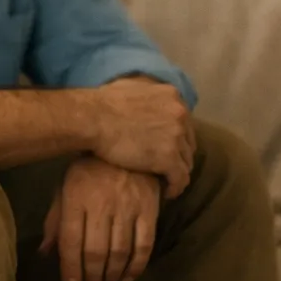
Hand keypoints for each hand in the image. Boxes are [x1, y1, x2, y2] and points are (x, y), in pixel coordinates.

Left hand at [40, 157, 160, 280]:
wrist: (124, 141)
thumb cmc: (88, 170)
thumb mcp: (64, 189)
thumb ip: (55, 221)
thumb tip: (44, 253)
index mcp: (75, 200)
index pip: (71, 242)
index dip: (71, 269)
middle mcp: (101, 206)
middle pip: (96, 252)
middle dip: (91, 278)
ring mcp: (128, 208)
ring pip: (120, 252)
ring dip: (112, 276)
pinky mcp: (150, 210)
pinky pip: (145, 244)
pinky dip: (137, 266)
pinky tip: (129, 278)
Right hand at [85, 76, 194, 198]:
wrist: (91, 118)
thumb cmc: (101, 103)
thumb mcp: (129, 87)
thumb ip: (146, 93)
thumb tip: (143, 96)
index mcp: (172, 96)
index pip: (183, 122)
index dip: (175, 137)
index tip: (165, 147)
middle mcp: (180, 114)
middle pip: (188, 142)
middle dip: (178, 155)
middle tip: (164, 167)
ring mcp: (177, 137)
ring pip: (186, 161)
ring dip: (177, 172)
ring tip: (165, 181)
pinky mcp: (169, 158)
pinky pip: (180, 178)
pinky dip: (176, 187)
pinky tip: (167, 193)